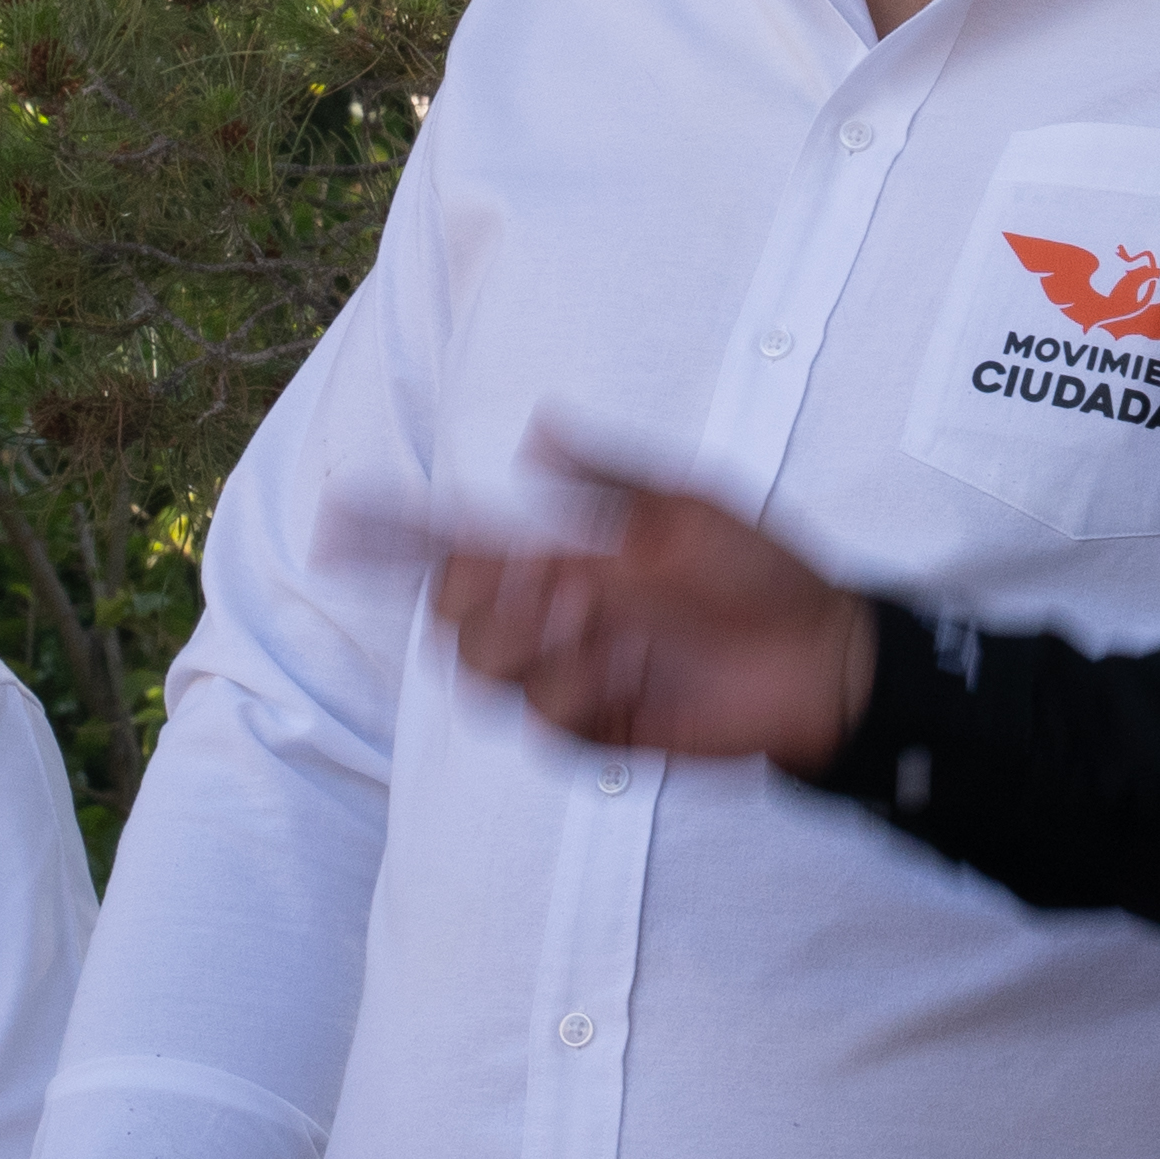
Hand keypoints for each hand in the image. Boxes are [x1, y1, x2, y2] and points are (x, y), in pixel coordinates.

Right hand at [435, 468, 880, 766]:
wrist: (819, 652)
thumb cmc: (763, 571)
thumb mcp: (688, 503)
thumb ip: (607, 473)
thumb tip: (537, 429)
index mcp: (566, 556)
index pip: (456, 545)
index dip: (392, 536)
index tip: (340, 522)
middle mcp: (554, 616)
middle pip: (449, 612)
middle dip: (479, 591)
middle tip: (559, 579)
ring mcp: (571, 674)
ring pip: (482, 667)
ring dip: (533, 638)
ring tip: (608, 621)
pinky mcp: (597, 730)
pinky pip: (544, 716)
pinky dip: (580, 684)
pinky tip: (635, 668)